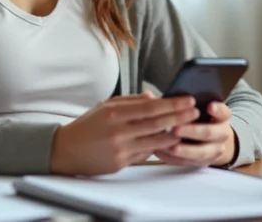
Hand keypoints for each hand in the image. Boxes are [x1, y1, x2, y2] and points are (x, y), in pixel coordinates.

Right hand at [50, 92, 199, 175]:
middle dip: (179, 117)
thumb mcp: (106, 106)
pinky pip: (144, 154)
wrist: (66, 150)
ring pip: (155, 141)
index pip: (150, 107)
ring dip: (174, 135)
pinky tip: (169, 142)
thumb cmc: (88, 125)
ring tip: (188, 127)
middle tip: (195, 111)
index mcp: (114, 112)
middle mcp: (118, 130)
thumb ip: (131, 101)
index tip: (188, 100)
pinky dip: (158, 147)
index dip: (172, 104)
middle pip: (156, 123)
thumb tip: (154, 97)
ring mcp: (120, 148)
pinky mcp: (120, 163)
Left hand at [153, 101, 236, 167]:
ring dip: (185, 150)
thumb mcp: (193, 108)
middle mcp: (221, 133)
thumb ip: (178, 103)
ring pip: (202, 152)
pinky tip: (164, 152)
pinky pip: (190, 162)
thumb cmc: (197, 118)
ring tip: (171, 147)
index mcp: (221, 116)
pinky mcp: (205, 162)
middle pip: (209, 133)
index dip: (217, 110)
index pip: (223, 112)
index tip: (209, 106)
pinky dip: (176, 158)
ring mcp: (215, 149)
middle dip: (192, 131)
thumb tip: (149, 95)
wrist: (211, 140)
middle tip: (176, 128)